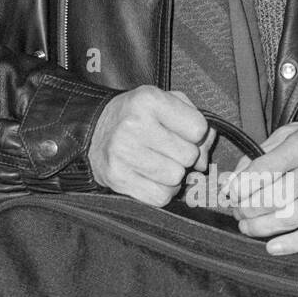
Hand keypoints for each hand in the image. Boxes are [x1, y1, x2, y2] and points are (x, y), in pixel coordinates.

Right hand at [88, 86, 210, 206]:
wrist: (92, 131)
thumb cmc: (135, 116)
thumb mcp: (163, 102)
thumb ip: (194, 119)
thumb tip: (205, 155)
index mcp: (148, 100)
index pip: (198, 128)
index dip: (195, 134)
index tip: (179, 132)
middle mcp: (134, 124)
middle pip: (189, 156)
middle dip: (184, 155)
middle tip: (166, 149)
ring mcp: (124, 153)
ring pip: (176, 178)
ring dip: (173, 175)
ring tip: (157, 162)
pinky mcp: (118, 177)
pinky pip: (161, 196)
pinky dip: (161, 191)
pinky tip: (150, 177)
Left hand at [224, 120, 297, 253]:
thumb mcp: (286, 135)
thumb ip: (256, 157)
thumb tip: (228, 182)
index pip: (265, 170)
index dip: (242, 186)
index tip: (231, 193)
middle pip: (275, 197)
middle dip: (248, 208)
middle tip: (237, 211)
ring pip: (291, 218)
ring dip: (262, 227)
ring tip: (247, 227)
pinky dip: (292, 244)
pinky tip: (272, 247)